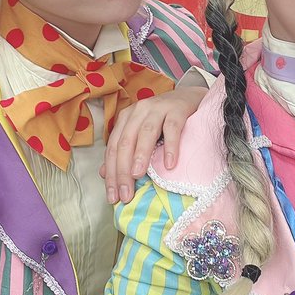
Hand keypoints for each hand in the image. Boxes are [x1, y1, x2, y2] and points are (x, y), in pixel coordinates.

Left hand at [101, 85, 207, 203]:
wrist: (191, 97)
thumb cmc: (165, 120)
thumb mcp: (142, 134)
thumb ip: (125, 151)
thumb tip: (104, 174)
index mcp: (126, 117)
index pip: (113, 148)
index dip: (111, 174)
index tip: (113, 197)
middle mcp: (139, 111)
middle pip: (126, 142)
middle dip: (122, 171)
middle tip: (125, 195)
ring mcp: (158, 108)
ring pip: (145, 133)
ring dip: (140, 156)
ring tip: (137, 176)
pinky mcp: (178, 109)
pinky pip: (172, 128)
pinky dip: (170, 146)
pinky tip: (169, 164)